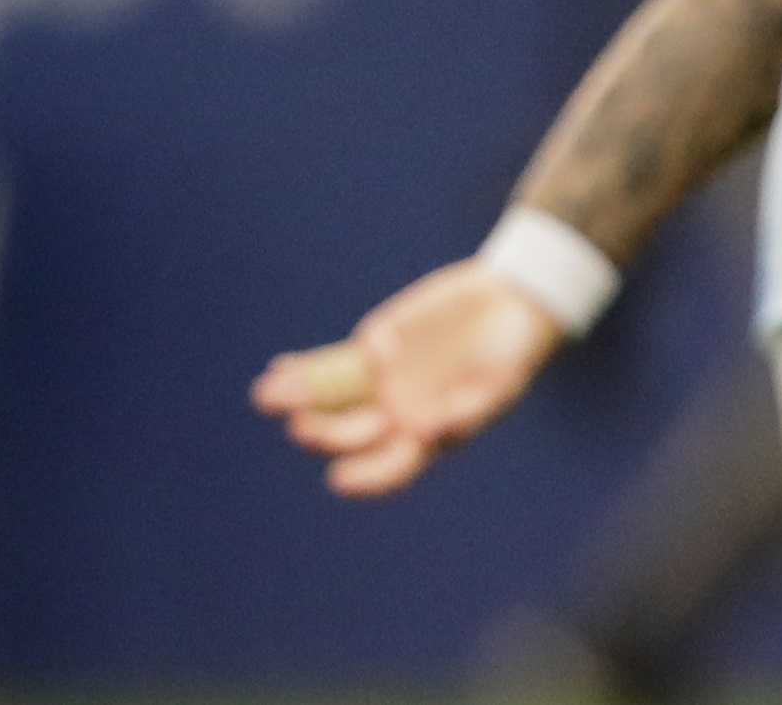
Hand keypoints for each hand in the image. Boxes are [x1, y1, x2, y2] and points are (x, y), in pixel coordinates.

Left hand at [249, 257, 565, 495]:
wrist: (512, 302)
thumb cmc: (512, 354)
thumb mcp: (499, 385)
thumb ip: (465, 410)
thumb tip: (428, 434)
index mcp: (427, 438)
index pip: (388, 468)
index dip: (364, 478)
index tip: (340, 478)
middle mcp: (396, 416)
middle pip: (349, 433)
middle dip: (324, 432)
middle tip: (299, 427)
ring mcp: (381, 381)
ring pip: (332, 398)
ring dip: (301, 401)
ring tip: (268, 397)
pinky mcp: (374, 346)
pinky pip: (335, 362)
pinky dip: (308, 369)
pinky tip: (282, 371)